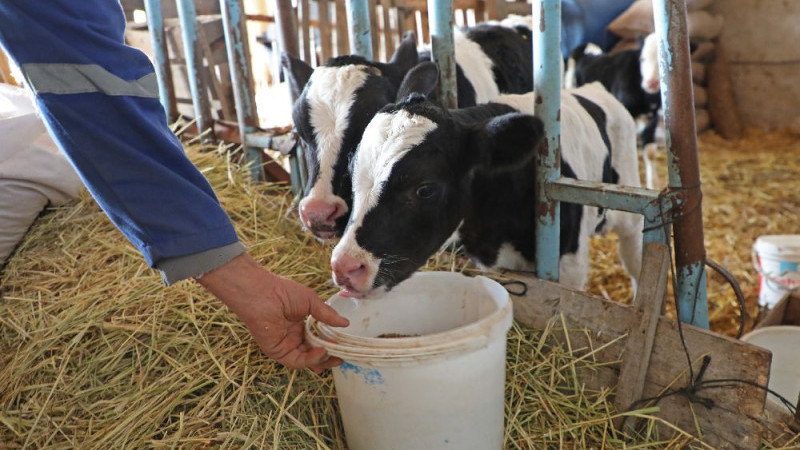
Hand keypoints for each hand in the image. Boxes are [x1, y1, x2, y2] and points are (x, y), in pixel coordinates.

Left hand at [196, 252, 348, 371]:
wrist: (263, 293)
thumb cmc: (284, 293)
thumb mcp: (311, 302)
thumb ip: (327, 315)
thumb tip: (345, 323)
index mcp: (300, 325)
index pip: (318, 339)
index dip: (330, 344)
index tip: (344, 345)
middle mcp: (293, 337)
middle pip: (313, 353)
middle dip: (328, 357)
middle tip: (342, 357)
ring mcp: (286, 345)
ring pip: (306, 360)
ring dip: (322, 360)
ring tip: (335, 356)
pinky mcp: (278, 352)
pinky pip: (296, 361)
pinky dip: (310, 359)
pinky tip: (321, 351)